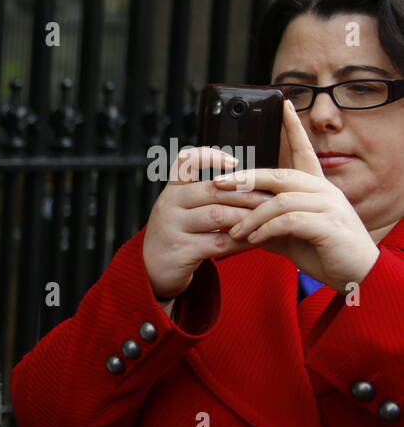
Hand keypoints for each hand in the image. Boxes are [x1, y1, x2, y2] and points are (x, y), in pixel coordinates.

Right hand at [142, 145, 276, 298]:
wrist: (153, 270)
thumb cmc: (178, 234)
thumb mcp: (182, 209)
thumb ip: (205, 194)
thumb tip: (248, 180)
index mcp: (172, 190)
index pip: (185, 162)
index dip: (209, 156)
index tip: (234, 163)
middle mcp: (168, 204)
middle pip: (213, 190)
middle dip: (246, 194)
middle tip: (272, 199)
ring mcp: (172, 228)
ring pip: (218, 216)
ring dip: (247, 217)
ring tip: (268, 219)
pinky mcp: (181, 251)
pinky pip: (219, 242)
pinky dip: (242, 241)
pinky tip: (257, 240)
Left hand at [212, 100, 379, 292]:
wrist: (356, 277)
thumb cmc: (324, 252)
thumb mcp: (291, 235)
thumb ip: (269, 223)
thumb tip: (237, 222)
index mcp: (317, 187)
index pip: (304, 151)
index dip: (294, 128)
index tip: (284, 105)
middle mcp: (324, 191)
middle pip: (279, 175)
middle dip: (245, 179)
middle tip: (217, 185)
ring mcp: (329, 206)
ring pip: (280, 199)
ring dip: (251, 216)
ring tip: (234, 232)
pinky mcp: (329, 226)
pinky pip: (288, 220)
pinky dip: (266, 229)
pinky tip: (253, 240)